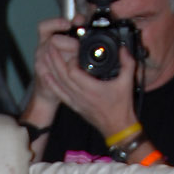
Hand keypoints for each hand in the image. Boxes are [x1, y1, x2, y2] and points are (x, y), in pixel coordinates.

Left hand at [32, 17, 136, 141]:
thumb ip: (127, 63)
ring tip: (46, 55)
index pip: (73, 72)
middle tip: (51, 45)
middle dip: (55, 59)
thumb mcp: (127, 82)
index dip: (71, 59)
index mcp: (91, 89)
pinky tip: (46, 76)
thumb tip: (123, 48)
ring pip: (58, 83)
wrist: (116, 128)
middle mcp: (80, 95)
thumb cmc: (122, 107)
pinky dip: (52, 84)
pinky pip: (59, 94)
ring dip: (51, 69)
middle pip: (62, 75)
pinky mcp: (74, 106)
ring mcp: (76, 101)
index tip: (75, 50)